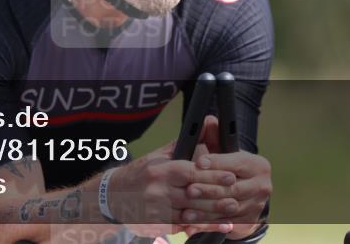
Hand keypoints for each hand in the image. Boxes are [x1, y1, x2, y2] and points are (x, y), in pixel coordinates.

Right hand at [108, 140, 237, 238]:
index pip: (192, 172)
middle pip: (194, 195)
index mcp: (161, 170)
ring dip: (212, 216)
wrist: (114, 195)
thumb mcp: (160, 154)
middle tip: (236, 197)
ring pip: (190, 214)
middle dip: (217, 197)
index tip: (231, 176)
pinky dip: (199, 227)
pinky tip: (215, 226)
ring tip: (230, 214)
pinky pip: (182, 227)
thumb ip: (186, 143)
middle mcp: (158, 190)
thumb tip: (208, 123)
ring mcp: (157, 210)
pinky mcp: (156, 225)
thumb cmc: (142, 172)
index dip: (213, 175)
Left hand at [177, 116, 271, 237]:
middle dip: (209, 189)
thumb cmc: (226, 167)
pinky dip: (208, 222)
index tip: (199, 163)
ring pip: (228, 208)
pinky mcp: (248, 222)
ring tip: (187, 208)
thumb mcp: (221, 151)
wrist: (241, 193)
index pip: (235, 163)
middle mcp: (263, 186)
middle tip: (189, 190)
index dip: (216, 163)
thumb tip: (208, 120)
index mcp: (258, 165)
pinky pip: (226, 223)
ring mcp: (257, 206)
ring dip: (206, 209)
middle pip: (232, 188)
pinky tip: (192, 221)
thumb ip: (213, 135)